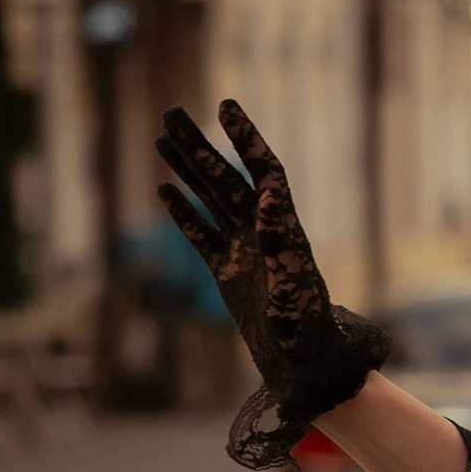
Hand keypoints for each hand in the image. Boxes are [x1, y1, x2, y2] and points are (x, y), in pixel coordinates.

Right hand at [156, 98, 388, 470]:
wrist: (305, 366)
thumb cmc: (307, 331)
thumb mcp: (294, 284)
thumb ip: (281, 240)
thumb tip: (267, 193)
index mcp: (283, 229)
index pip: (264, 171)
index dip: (246, 138)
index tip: (226, 106)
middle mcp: (263, 232)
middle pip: (227, 177)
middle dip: (200, 145)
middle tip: (171, 111)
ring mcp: (244, 249)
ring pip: (210, 198)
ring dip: (188, 168)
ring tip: (163, 136)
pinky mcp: (228, 271)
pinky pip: (202, 233)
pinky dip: (183, 212)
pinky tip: (164, 189)